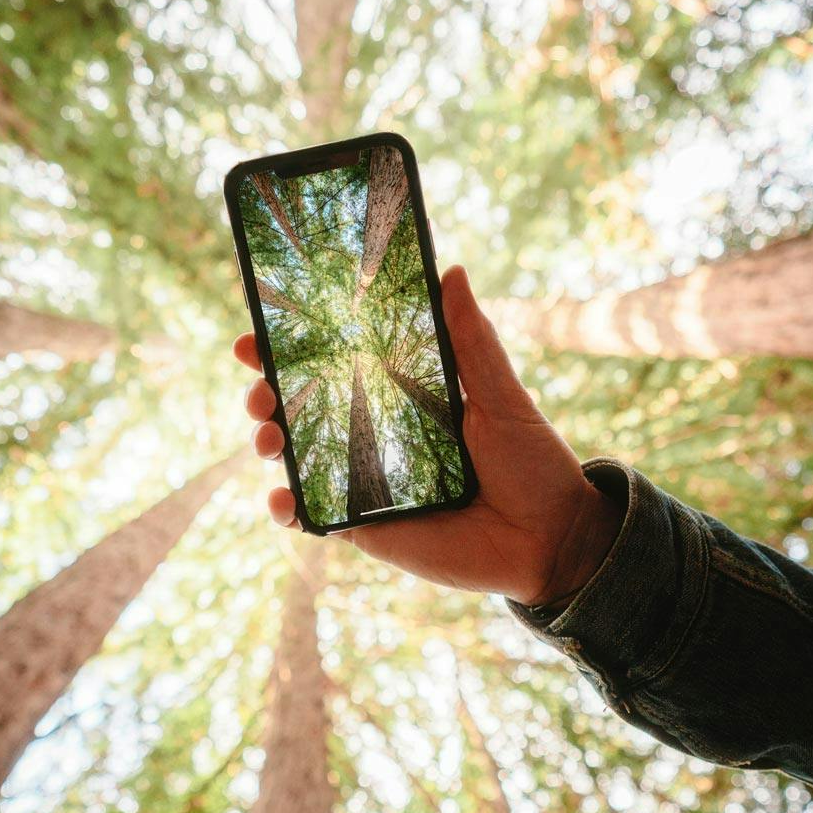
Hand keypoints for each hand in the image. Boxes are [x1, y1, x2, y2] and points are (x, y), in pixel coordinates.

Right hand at [233, 263, 621, 604]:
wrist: (555, 540)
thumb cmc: (533, 462)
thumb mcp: (502, 395)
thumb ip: (472, 340)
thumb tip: (453, 272)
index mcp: (401, 396)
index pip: (334, 364)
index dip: (290, 348)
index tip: (258, 332)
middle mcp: (375, 436)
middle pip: (302, 408)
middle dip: (266, 393)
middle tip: (259, 388)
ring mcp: (366, 484)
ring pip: (297, 458)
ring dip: (268, 443)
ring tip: (268, 437)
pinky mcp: (368, 529)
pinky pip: (314, 518)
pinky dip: (286, 510)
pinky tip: (281, 499)